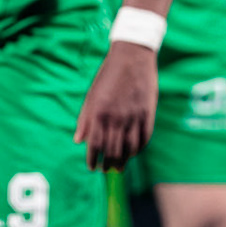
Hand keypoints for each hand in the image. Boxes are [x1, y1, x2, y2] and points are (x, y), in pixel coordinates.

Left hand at [74, 41, 157, 170]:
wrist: (132, 56)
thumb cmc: (108, 75)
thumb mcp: (92, 95)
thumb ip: (84, 119)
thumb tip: (78, 141)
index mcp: (99, 112)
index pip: (95, 145)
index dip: (93, 159)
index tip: (92, 167)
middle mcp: (116, 117)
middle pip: (113, 151)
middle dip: (108, 164)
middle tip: (106, 170)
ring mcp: (133, 116)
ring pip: (129, 149)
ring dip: (124, 161)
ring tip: (120, 167)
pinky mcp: (148, 113)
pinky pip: (144, 139)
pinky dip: (138, 149)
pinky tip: (133, 153)